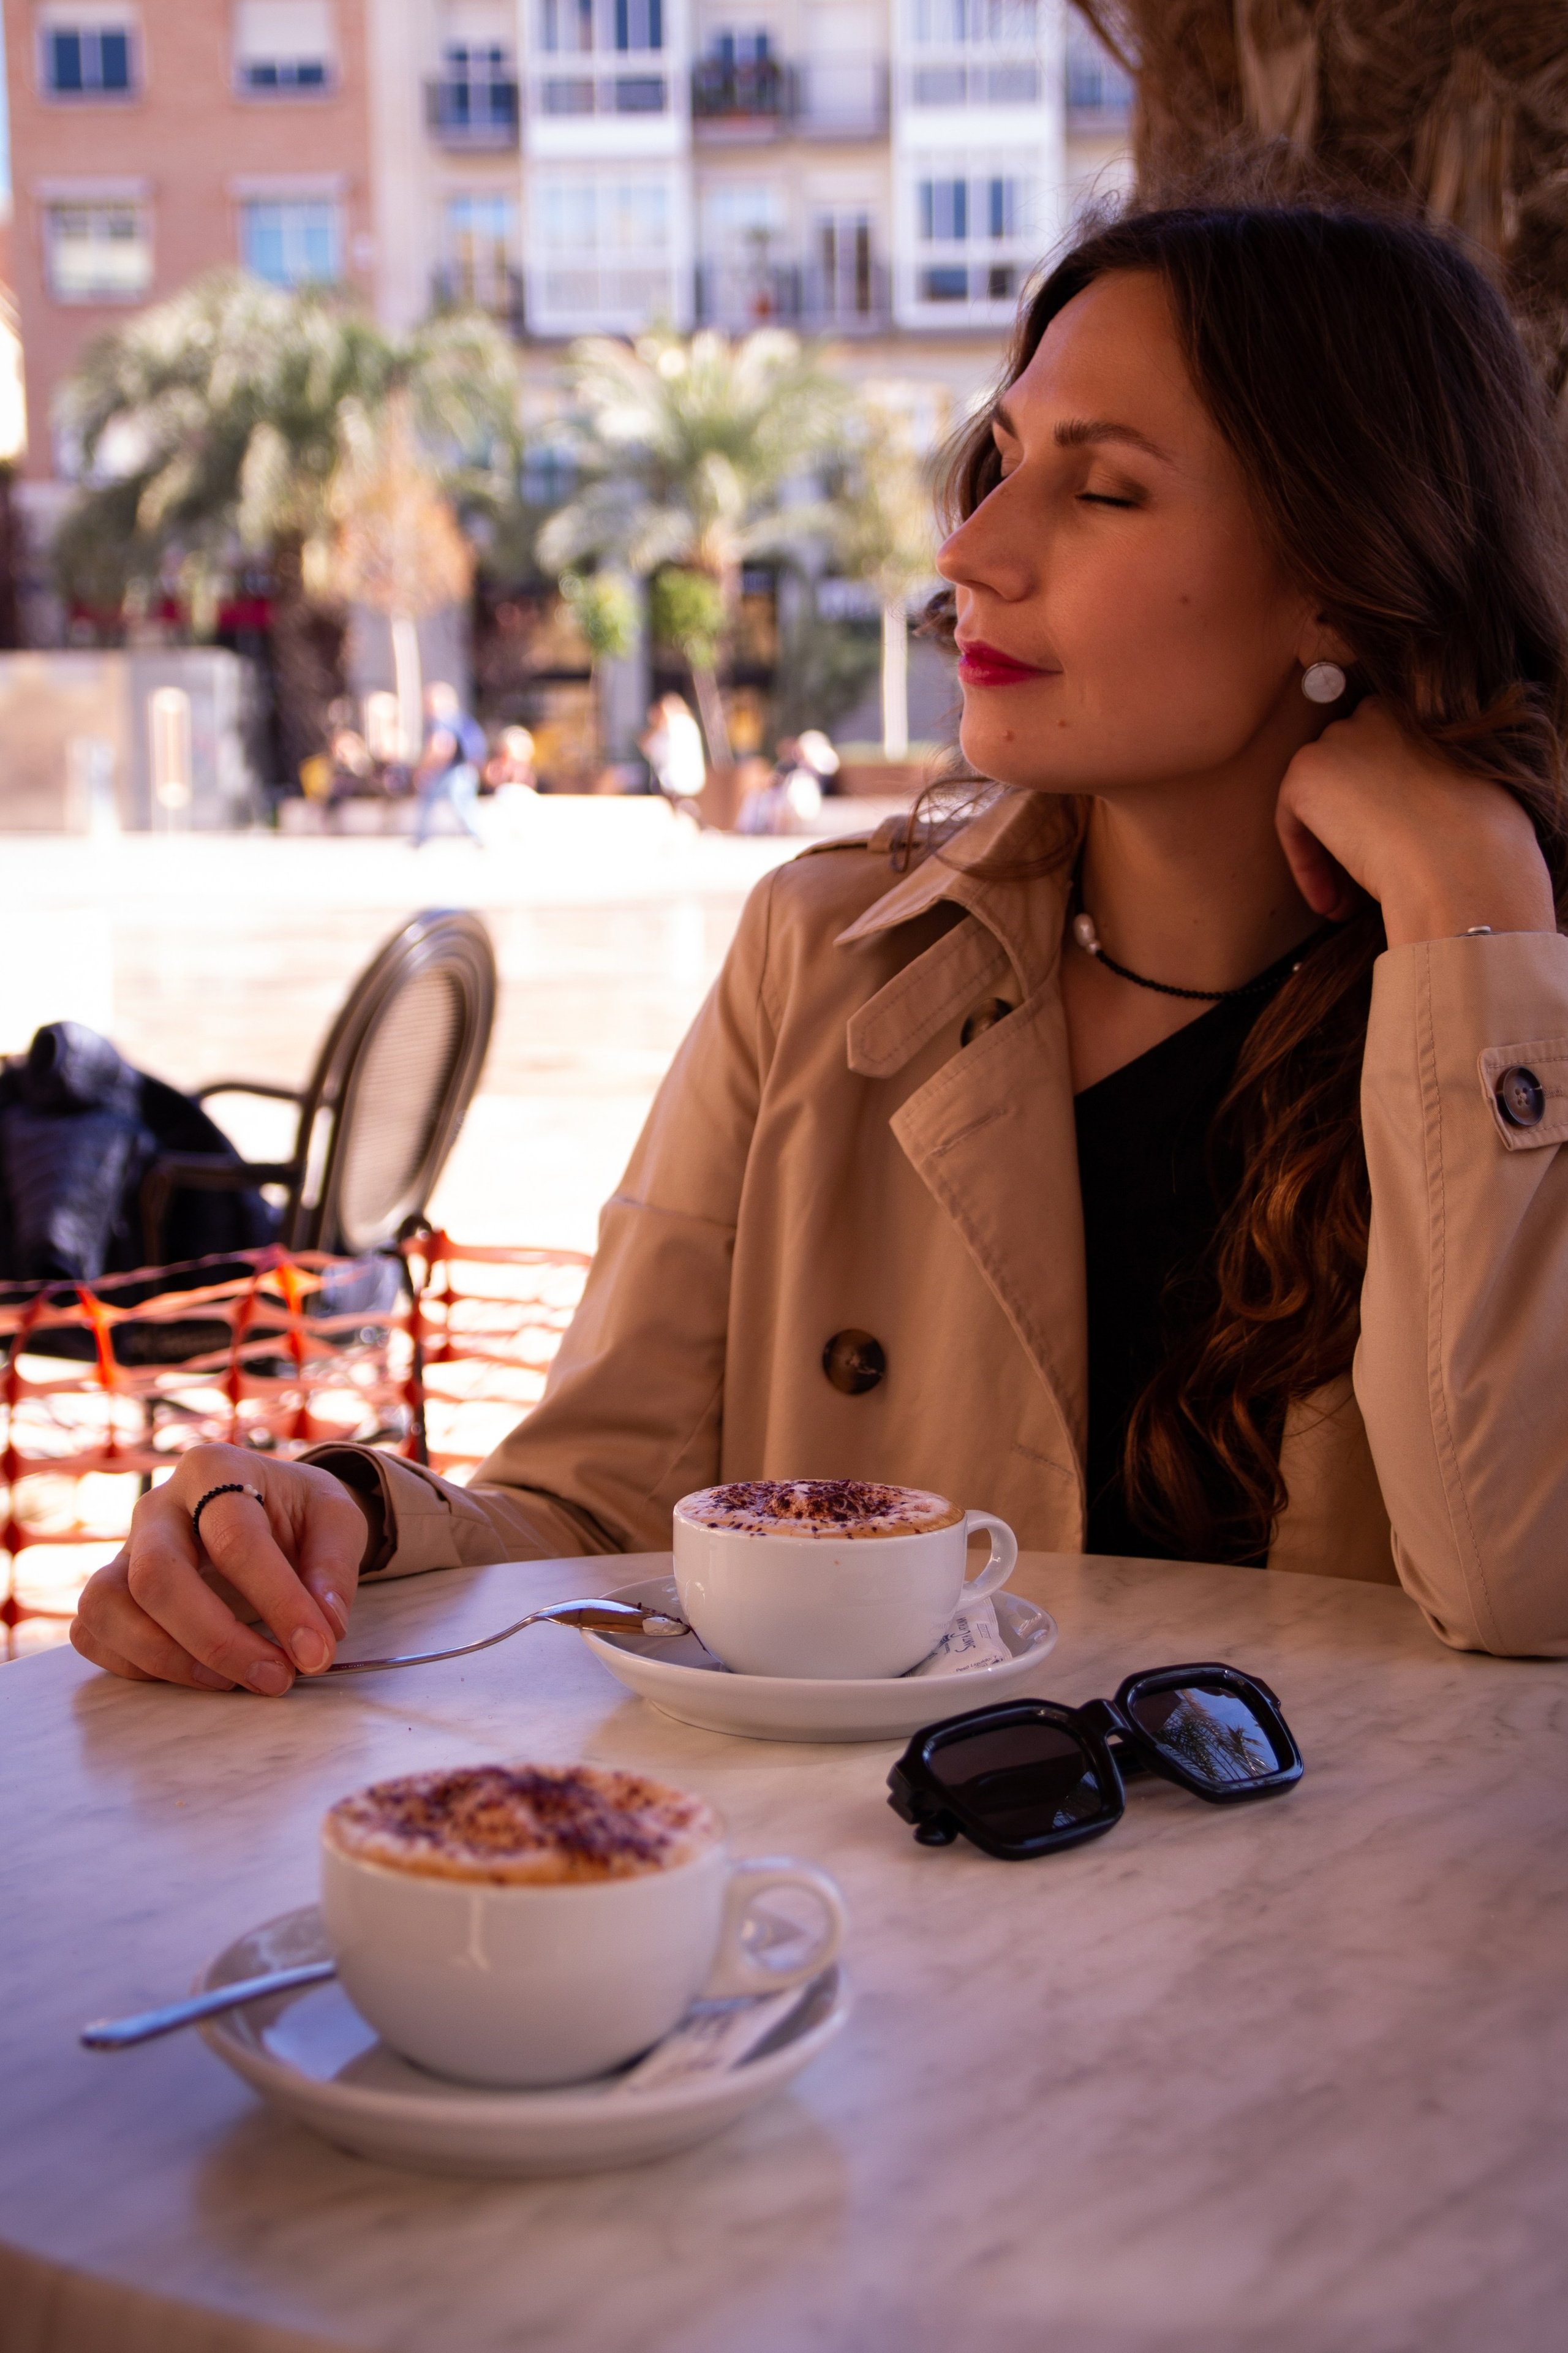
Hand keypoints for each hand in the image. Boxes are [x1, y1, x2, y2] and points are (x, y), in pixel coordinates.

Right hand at [70, 1446, 369, 1694]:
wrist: (266, 1508)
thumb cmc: (297, 1512)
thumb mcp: (336, 1520)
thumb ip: (333, 1569)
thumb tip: (323, 1631)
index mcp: (216, 1470)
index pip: (236, 1539)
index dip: (278, 1601)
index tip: (316, 1652)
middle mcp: (157, 1505)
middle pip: (157, 1576)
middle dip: (216, 1640)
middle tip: (275, 1678)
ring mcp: (124, 1549)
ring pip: (109, 1606)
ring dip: (171, 1659)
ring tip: (234, 1682)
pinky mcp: (108, 1591)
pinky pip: (92, 1633)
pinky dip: (135, 1666)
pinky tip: (195, 1675)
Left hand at [1276, 698, 1556, 946]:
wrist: (1463, 858)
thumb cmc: (1483, 843)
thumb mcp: (1469, 800)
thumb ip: (1434, 795)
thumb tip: (1414, 824)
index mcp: (1427, 714)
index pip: (1388, 758)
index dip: (1385, 812)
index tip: (1399, 854)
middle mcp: (1380, 715)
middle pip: (1349, 780)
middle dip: (1354, 832)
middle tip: (1365, 884)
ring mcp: (1339, 739)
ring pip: (1321, 803)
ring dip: (1330, 855)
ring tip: (1347, 905)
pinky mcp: (1305, 772)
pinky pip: (1293, 822)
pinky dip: (1307, 864)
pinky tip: (1331, 903)